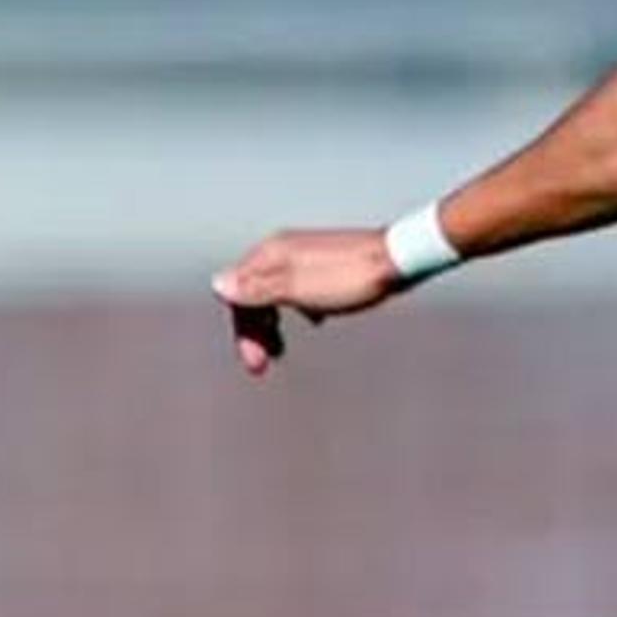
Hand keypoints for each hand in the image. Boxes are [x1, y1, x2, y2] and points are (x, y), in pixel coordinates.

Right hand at [210, 227, 402, 376]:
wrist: (398, 259)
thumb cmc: (349, 278)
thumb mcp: (298, 289)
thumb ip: (258, 289)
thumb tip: (217, 285)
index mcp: (271, 255)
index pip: (237, 294)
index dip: (242, 331)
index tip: (256, 365)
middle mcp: (283, 251)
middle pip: (252, 294)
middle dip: (254, 332)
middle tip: (263, 366)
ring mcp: (304, 257)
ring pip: (274, 293)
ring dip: (272, 323)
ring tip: (280, 350)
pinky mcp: (325, 264)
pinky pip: (298, 289)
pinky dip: (296, 309)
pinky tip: (314, 320)